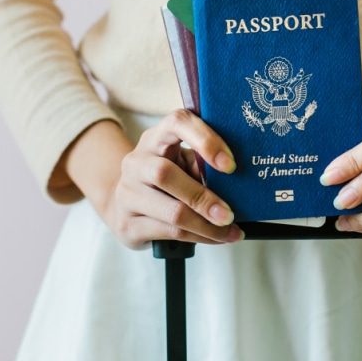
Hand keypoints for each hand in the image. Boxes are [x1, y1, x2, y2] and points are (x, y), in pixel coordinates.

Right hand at [64, 110, 243, 248]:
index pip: (177, 122)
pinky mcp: (127, 224)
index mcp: (155, 139)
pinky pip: (169, 232)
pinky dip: (198, 237)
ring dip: (206, 225)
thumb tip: (236, 181)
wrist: (125, 207)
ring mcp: (127, 194)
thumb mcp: (183, 165)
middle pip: (164, 173)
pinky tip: (216, 238)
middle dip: (203, 197)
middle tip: (229, 213)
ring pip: (171, 211)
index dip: (205, 140)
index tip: (230, 165)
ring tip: (230, 231)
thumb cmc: (167, 182)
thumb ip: (202, 166)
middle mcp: (136, 162)